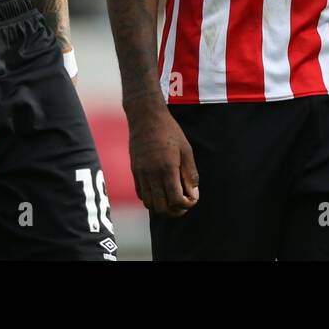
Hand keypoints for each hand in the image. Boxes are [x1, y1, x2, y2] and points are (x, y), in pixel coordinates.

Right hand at [127, 103, 198, 217]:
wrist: (145, 117)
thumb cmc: (169, 130)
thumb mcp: (186, 149)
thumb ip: (190, 173)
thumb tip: (193, 193)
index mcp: (167, 168)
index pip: (175, 200)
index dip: (186, 205)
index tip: (192, 199)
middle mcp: (152, 174)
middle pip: (161, 207)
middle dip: (174, 211)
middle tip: (183, 204)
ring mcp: (141, 173)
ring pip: (149, 204)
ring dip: (161, 207)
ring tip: (171, 200)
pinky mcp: (134, 170)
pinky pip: (140, 193)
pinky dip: (151, 198)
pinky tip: (160, 191)